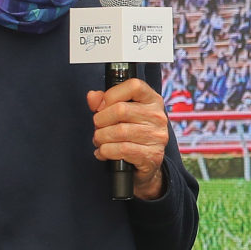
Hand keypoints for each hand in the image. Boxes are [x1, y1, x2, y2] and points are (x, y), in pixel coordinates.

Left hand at [88, 78, 169, 197]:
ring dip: (101, 137)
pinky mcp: (151, 155)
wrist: (147, 164)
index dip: (112, 94)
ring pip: (119, 132)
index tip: (102, 106)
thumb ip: (105, 101)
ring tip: (99, 140)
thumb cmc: (132, 134)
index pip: (134, 86)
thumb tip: (92, 96)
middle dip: (101, 120)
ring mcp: (157, 137)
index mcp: (152, 100)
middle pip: (121, 110)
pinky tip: (103, 152)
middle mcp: (158, 116)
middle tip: (97, 127)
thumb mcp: (121, 114)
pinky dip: (106, 151)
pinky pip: (122, 150)